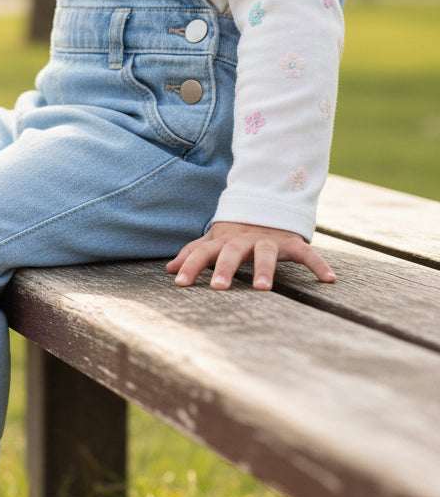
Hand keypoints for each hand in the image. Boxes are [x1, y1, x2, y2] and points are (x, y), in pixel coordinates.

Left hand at [166, 221, 335, 290]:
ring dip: (265, 269)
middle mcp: (244, 240)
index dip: (191, 266)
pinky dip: (318, 265)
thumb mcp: (214, 241)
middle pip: (233, 251)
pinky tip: (328, 280)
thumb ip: (193, 253)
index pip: (203, 252)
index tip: (180, 282)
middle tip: (220, 288)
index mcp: (222, 241)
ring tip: (262, 288)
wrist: (269, 208)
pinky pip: (306, 253)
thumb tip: (169, 269)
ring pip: (266, 253)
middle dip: (226, 268)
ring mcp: (269, 240)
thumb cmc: (235, 234)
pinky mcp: (292, 243)